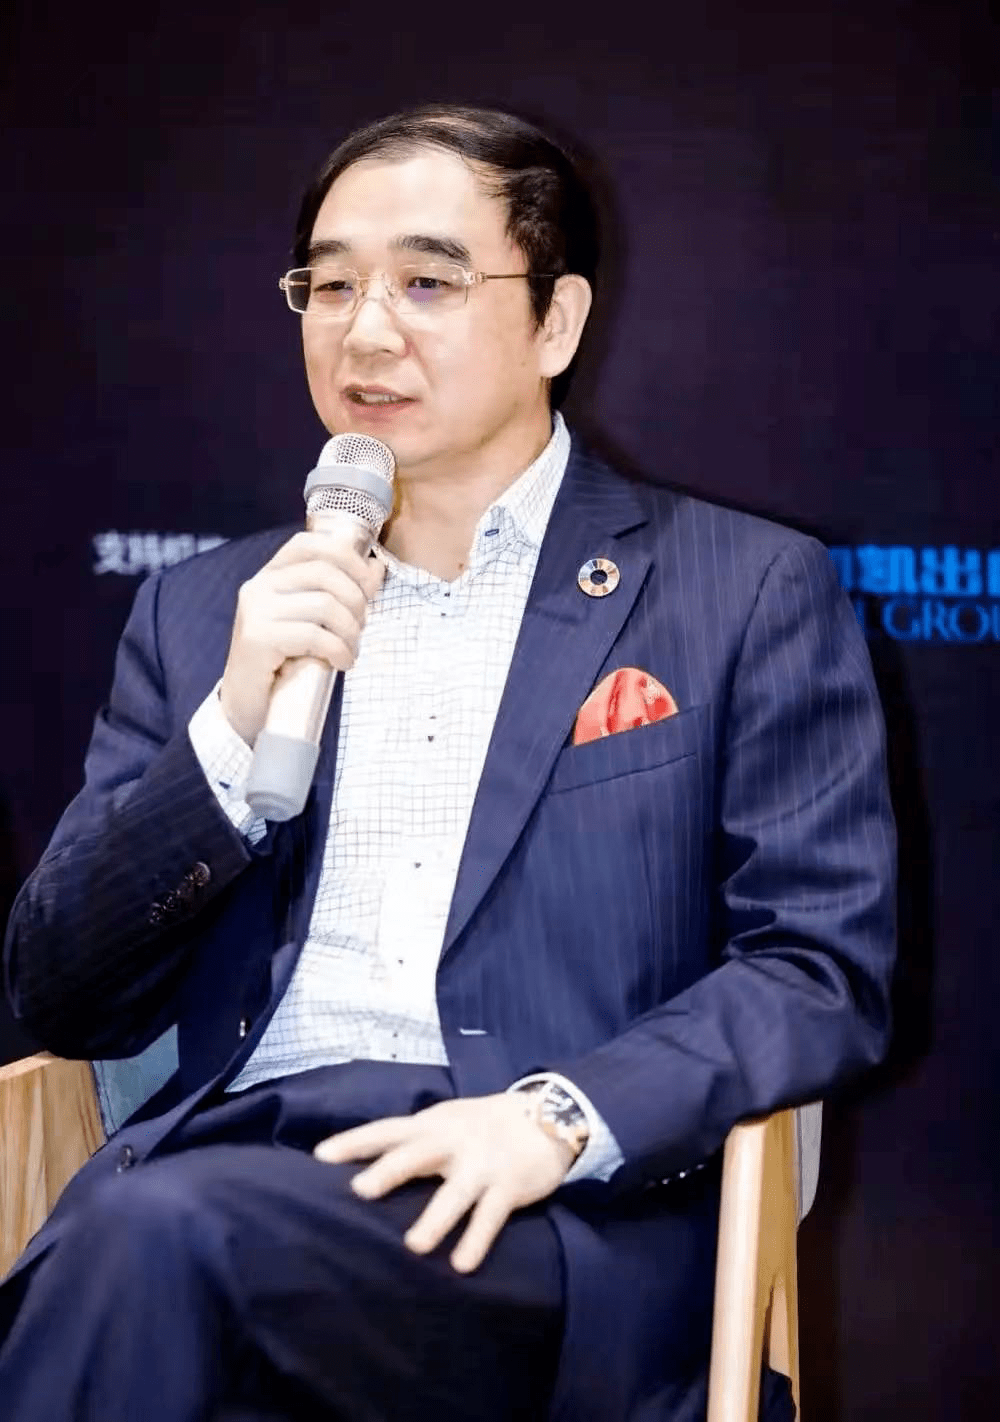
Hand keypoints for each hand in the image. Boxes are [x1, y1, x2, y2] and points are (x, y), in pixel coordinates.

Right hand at [220, 530, 384, 745]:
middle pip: (325, 572)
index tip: (368, 584)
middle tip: (360, 627)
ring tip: (350, 649)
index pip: (309, 543)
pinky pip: (314, 635)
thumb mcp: (313, 621)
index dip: (347, 556)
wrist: (245, 705)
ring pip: (324, 604)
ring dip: (350, 630)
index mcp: (270, 575)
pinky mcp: (258, 639)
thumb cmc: (283, 662)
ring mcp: (256, 612)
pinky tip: (342, 663)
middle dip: (356, 600)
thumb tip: (376, 568)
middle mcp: (259, 586)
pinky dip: (339, 650)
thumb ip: (339, 593)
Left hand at [313, 1094, 574, 1272]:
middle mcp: (453, 1141)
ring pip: (455, 1192)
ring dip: (435, 1218)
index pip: (387, 1130)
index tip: (321, 1157)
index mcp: (432, 1125)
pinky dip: (476, 1239)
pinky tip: (462, 1265)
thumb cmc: (484, 1125)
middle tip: (360, 1191)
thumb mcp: (447, 1122)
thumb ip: (414, 1142)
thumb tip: (367, 1167)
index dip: (355, 1142)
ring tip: (414, 1247)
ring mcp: (482, 1163)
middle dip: (388, 1171)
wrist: (549, 1114)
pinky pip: (490, 1216)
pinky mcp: (508, 1185)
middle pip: (416, 1154)